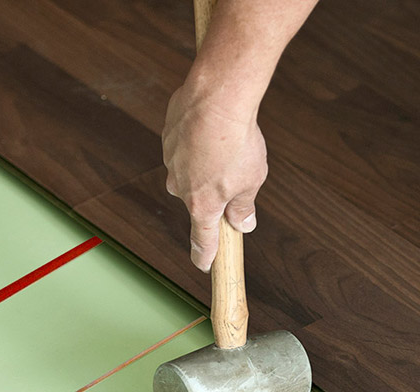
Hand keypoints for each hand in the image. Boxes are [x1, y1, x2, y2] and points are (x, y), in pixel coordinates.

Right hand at [163, 80, 267, 270]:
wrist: (216, 98)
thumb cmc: (236, 142)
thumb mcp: (252, 181)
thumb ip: (244, 206)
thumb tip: (243, 223)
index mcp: (201, 204)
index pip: (202, 239)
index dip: (205, 254)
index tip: (204, 264)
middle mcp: (179, 186)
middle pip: (196, 200)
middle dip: (213, 192)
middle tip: (233, 174)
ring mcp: (170, 160)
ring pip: (189, 171)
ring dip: (206, 163)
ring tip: (226, 147)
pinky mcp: (168, 136)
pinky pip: (184, 145)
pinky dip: (197, 142)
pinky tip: (212, 130)